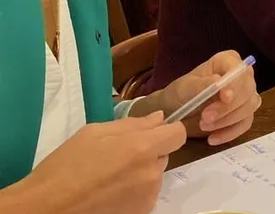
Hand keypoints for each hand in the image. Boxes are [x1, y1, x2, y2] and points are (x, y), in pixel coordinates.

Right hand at [8, 112, 184, 213]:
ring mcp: (148, 195)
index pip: (178, 134)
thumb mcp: (94, 133)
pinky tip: (111, 190)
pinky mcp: (142, 211)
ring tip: (111, 174)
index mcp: (142, 148)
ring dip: (141, 171)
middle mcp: (152, 172)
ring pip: (155, 174)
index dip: (168, 130)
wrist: (48, 207)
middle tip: (119, 154)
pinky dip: (135, 190)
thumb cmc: (66, 166)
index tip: (152, 132)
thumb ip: (132, 124)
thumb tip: (159, 118)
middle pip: (164, 154)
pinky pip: (146, 192)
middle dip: (148, 151)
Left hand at [140, 51, 259, 145]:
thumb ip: (200, 85)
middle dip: (228, 107)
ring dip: (228, 120)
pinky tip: (212, 138)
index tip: (224, 97)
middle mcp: (241, 76)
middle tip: (206, 117)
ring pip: (249, 107)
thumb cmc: (180, 94)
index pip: (239, 69)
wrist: (176, 112)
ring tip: (204, 126)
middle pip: (247, 90)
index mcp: (227, 61)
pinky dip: (230, 133)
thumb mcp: (184, 88)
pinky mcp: (245, 114)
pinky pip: (246, 123)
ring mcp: (245, 95)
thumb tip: (218, 81)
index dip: (235, 83)